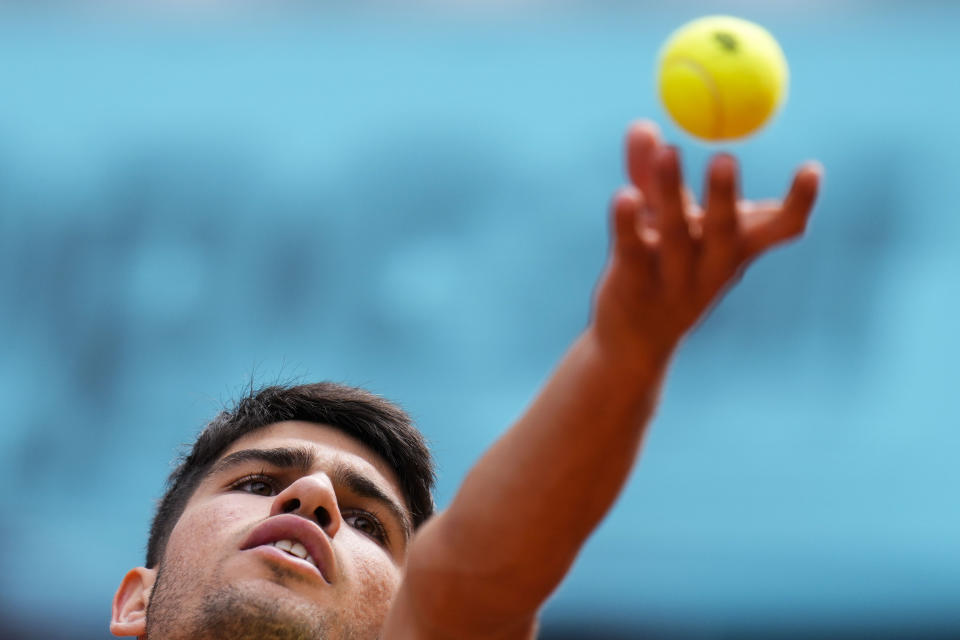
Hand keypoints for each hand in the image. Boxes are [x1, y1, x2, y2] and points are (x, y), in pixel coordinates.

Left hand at [591, 120, 822, 371]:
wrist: (634, 341)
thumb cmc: (661, 268)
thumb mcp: (663, 220)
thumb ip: (650, 174)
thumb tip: (641, 124)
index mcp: (736, 248)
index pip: (780, 229)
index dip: (799, 203)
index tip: (811, 169)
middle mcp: (711, 266)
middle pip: (724, 230)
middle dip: (726, 195)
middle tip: (725, 156)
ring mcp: (674, 281)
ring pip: (675, 235)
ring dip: (671, 192)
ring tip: (667, 152)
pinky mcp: (634, 288)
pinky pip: (631, 251)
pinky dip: (626, 223)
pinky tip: (624, 195)